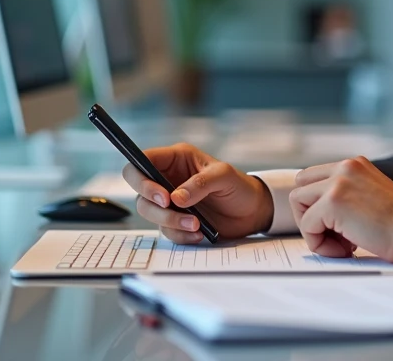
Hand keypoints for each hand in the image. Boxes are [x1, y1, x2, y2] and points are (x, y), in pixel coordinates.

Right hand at [122, 143, 273, 243]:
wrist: (251, 211)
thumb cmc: (239, 185)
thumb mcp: (224, 176)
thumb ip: (200, 184)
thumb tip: (176, 198)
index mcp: (176, 159)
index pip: (142, 161)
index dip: (142, 178)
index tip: (162, 196)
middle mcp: (168, 178)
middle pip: (140, 192)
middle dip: (155, 206)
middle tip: (172, 208)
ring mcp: (170, 201)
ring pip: (150, 213)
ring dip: (171, 222)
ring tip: (197, 224)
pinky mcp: (176, 220)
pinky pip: (166, 231)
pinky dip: (180, 235)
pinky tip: (200, 233)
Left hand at [290, 157, 392, 264]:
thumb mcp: (371, 196)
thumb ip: (348, 195)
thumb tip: (320, 213)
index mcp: (354, 165)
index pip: (314, 179)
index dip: (319, 207)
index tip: (341, 228)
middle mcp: (345, 167)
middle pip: (301, 186)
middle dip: (310, 214)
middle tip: (336, 236)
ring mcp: (338, 182)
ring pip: (298, 203)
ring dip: (314, 229)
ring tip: (343, 245)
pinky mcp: (333, 202)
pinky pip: (307, 225)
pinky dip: (320, 243)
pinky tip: (346, 250)